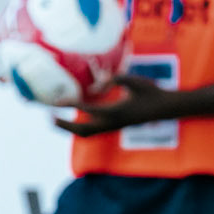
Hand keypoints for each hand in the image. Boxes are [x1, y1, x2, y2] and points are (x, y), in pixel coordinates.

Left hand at [54, 72, 176, 135]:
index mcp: (117, 111)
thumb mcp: (134, 80)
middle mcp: (113, 123)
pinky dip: (78, 128)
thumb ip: (115, 79)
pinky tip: (71, 119)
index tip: (59, 100)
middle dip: (64, 124)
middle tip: (49, 115)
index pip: (89, 109)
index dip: (72, 104)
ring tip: (55, 120)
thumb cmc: (150, 91)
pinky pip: (92, 132)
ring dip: (69, 129)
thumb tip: (95, 86)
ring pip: (86, 134)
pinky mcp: (113, 128)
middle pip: (83, 130)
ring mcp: (113, 128)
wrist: (164, 108)